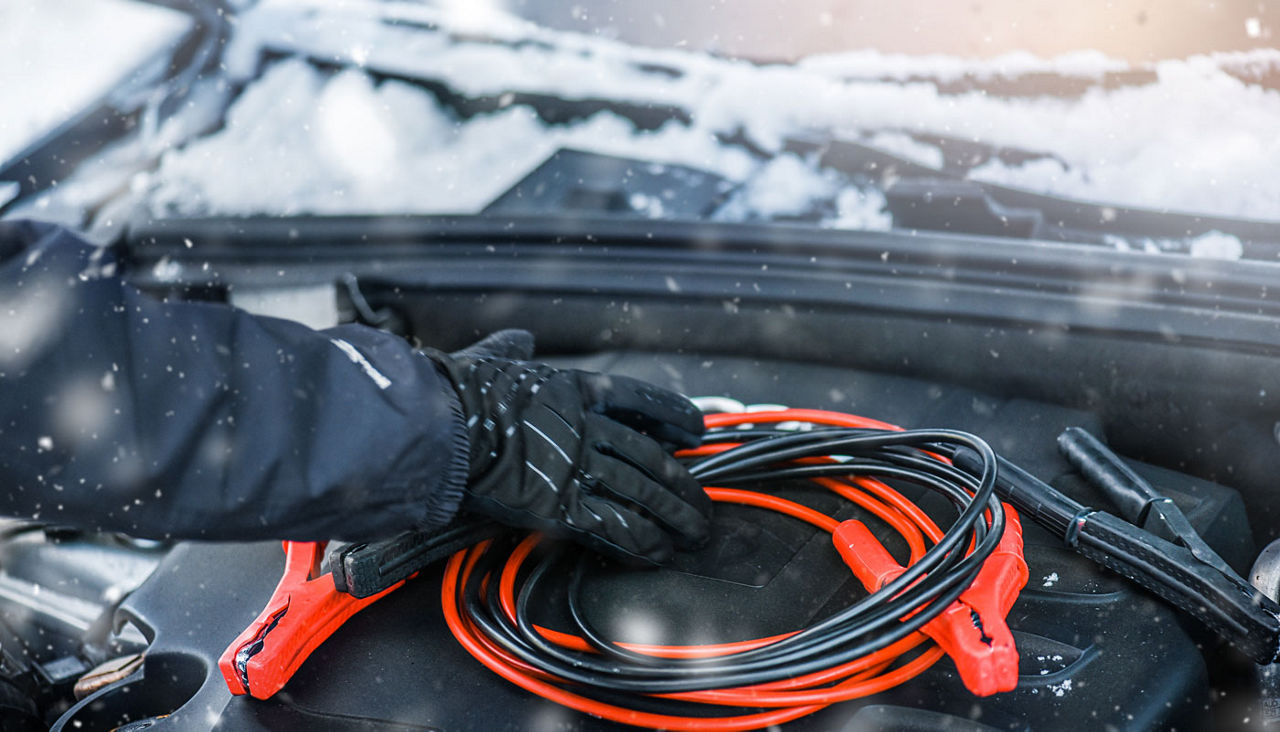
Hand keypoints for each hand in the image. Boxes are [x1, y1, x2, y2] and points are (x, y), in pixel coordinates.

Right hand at [427, 331, 710, 563]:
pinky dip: (642, 542)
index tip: (694, 430)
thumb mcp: (493, 359)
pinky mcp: (561, 507)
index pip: (640, 401)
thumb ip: (511, 349)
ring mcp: (578, 468)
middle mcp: (586, 428)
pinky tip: (659, 552)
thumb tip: (518, 339)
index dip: (673, 417)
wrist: (440, 427)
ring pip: (642, 494)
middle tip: (702, 505)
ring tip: (694, 534)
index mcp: (575, 390)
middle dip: (683, 485)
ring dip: (674, 517)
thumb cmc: (459, 394)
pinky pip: (615, 527)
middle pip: (650, 457)